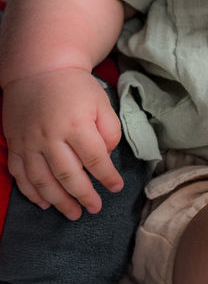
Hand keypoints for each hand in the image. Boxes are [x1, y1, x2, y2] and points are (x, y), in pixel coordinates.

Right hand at [2, 69, 124, 219]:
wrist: (39, 69)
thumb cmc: (76, 88)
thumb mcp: (102, 103)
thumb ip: (109, 131)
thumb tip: (106, 157)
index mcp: (76, 124)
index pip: (95, 159)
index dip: (107, 177)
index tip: (116, 188)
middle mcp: (50, 136)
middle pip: (68, 174)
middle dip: (84, 195)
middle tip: (95, 209)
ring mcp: (29, 142)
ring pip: (42, 180)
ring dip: (58, 201)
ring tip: (73, 214)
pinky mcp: (15, 144)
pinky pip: (20, 174)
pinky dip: (31, 192)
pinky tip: (44, 203)